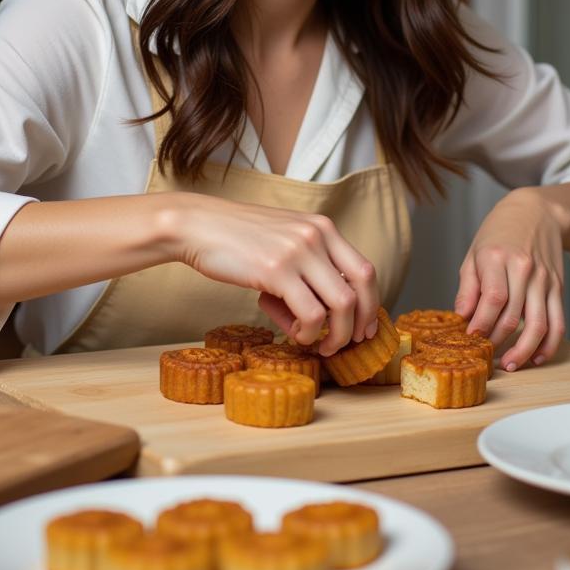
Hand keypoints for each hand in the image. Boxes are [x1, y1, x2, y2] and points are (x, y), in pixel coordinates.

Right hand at [170, 194, 379, 353]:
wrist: (198, 225)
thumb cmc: (236, 237)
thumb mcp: (284, 237)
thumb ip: (309, 260)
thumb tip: (329, 305)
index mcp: (322, 227)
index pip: (365, 269)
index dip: (371, 302)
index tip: (364, 326)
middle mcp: (317, 235)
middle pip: (362, 286)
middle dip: (360, 322)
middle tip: (349, 343)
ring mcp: (299, 252)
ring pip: (342, 304)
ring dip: (335, 334)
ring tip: (317, 344)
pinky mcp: (277, 271)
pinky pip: (311, 314)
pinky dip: (308, 333)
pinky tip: (293, 334)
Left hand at [454, 188, 566, 370]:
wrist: (537, 212)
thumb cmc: (499, 232)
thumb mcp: (474, 253)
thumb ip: (468, 287)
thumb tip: (462, 317)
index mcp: (497, 257)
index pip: (492, 298)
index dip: (481, 324)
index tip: (470, 339)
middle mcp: (523, 268)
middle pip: (513, 316)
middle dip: (497, 341)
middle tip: (485, 356)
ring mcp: (544, 279)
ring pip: (538, 324)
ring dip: (524, 351)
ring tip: (510, 365)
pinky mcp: (558, 287)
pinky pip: (558, 322)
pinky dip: (549, 344)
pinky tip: (538, 357)